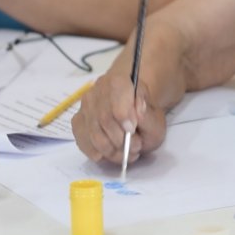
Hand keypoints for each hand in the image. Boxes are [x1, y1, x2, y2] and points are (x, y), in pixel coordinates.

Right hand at [71, 33, 185, 163]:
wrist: (134, 114)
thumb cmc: (146, 115)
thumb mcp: (156, 117)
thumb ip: (147, 115)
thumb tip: (137, 112)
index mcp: (120, 81)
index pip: (116, 92)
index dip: (122, 113)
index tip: (132, 129)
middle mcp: (98, 89)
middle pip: (103, 117)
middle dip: (120, 139)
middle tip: (136, 148)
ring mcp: (85, 105)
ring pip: (93, 132)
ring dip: (111, 149)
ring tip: (127, 153)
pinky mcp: (78, 121)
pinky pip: (82, 139)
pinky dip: (95, 151)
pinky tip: (109, 154)